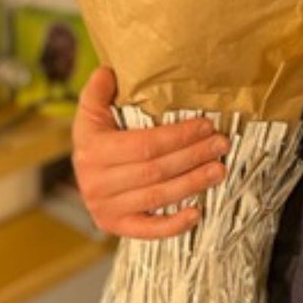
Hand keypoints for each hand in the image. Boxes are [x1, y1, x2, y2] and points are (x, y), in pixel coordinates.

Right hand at [71, 66, 229, 238]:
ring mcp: (106, 209)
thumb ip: (97, 91)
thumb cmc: (95, 137)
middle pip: (156, 171)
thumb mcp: (91, 111)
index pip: (145, 145)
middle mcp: (97, 184)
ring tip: (219, 170)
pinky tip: (197, 212)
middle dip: (193, 156)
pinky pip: (148, 230)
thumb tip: (107, 72)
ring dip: (192, 184)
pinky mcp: (115, 227)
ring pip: (157, 197)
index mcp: (93, 151)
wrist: (81, 173)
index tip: (206, 125)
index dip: (179, 136)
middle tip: (221, 144)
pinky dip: (173, 225)